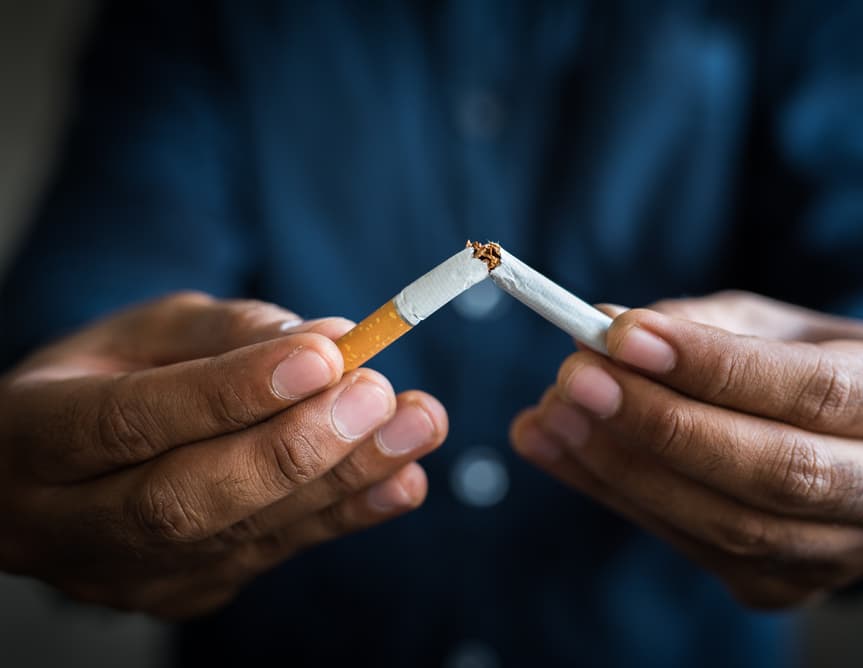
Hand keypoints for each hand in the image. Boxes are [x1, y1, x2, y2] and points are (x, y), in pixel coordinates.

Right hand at [0, 292, 446, 617]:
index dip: (231, 393)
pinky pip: (271, 555)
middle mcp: (68, 525)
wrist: (63, 469)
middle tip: (379, 394)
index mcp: (33, 438)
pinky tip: (404, 479)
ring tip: (418, 426)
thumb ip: (230, 334)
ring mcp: (128, 576)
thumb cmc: (106, 378)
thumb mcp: (144, 333)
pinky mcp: (185, 594)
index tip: (324, 357)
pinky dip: (345, 515)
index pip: (130, 422)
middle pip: (184, 499)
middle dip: (294, 448)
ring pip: (240, 535)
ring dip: (342, 480)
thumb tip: (330, 340)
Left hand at [511, 291, 862, 607]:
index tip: (621, 336)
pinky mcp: (787, 587)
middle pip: (776, 471)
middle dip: (660, 425)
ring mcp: (848, 555)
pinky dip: (618, 497)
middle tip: (574, 380)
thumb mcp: (776, 324)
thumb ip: (698, 326)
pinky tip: (562, 452)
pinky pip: (693, 549)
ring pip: (729, 526)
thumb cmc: (817, 364)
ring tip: (550, 417)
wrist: (862, 441)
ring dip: (623, 469)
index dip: (713, 367)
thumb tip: (604, 330)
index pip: (814, 390)